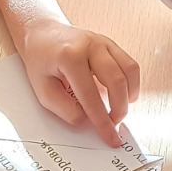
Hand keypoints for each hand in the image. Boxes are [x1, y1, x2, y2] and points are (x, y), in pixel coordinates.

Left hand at [19, 17, 140, 146]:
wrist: (42, 34)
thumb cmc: (40, 60)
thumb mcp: (43, 90)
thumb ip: (65, 109)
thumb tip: (87, 121)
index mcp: (70, 57)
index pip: (91, 96)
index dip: (102, 121)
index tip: (110, 137)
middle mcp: (91, 46)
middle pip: (117, 81)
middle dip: (119, 109)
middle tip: (114, 124)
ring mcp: (104, 42)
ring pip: (130, 71)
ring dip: (128, 96)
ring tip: (118, 109)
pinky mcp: (111, 44)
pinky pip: (130, 65)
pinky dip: (130, 84)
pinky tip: (122, 95)